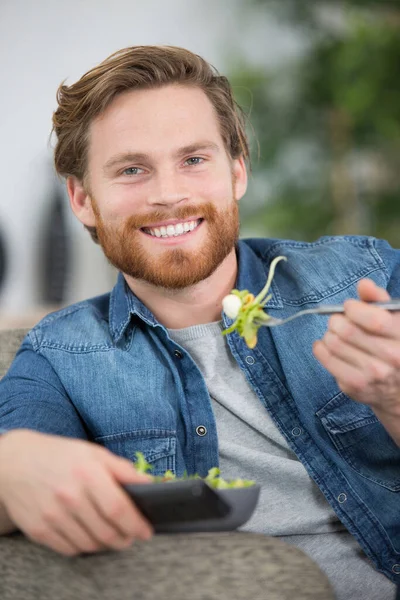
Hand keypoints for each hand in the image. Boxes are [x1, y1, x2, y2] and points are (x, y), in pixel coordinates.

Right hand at [0, 429, 153, 555]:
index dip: (136, 524)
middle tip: (130, 536)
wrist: (16, 461)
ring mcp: (52, 515)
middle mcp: (69, 496)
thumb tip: (150, 485)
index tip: (145, 531)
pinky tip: (89, 535)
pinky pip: (69, 549)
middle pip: (106, 532)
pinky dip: (84, 547)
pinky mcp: (39, 530)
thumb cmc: (61, 455)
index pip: (118, 509)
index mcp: (87, 473)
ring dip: (106, 544)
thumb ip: (123, 470)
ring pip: (89, 544)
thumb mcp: (94, 453)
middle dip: (124, 539)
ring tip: (111, 536)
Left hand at [313, 279, 399, 441]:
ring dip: (329, 333)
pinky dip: (320, 348)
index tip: (349, 307)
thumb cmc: (393, 345)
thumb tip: (363, 284)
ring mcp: (372, 375)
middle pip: (348, 331)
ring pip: (334, 344)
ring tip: (335, 334)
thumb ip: (379, 300)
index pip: (374, 320)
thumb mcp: (394, 320)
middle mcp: (390, 358)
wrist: (397, 388)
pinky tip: (326, 345)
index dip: (355, 308)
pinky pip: (326, 359)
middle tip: (338, 320)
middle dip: (337, 320)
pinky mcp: (354, 386)